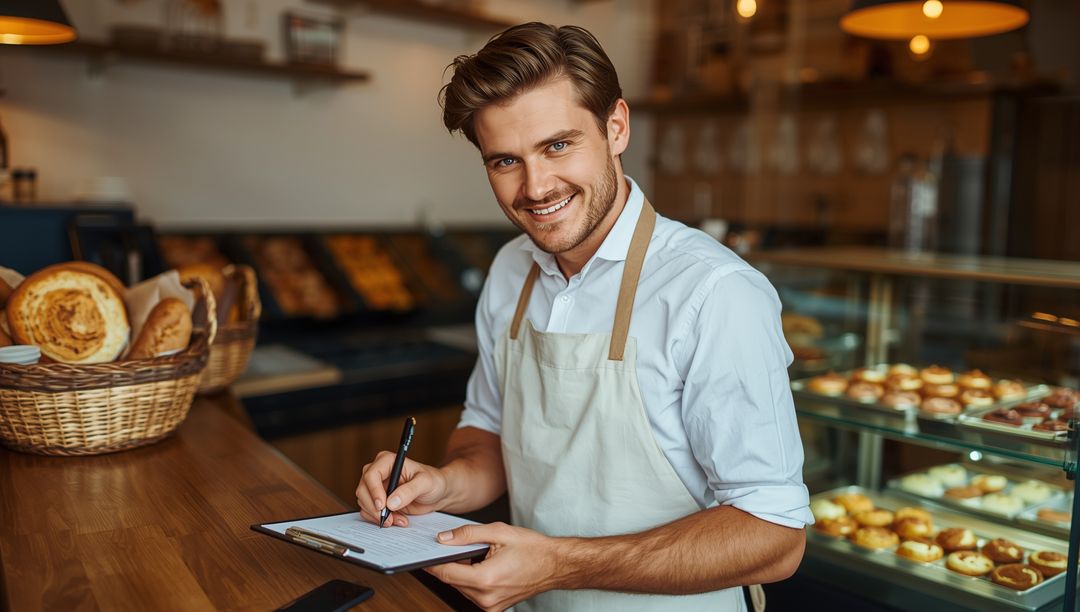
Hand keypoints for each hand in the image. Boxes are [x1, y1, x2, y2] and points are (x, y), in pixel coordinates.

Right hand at [355, 451, 448, 526]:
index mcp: (387, 461)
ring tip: (400, 519)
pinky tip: (398, 519)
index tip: (382, 505)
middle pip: (363, 489)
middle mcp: (379, 472)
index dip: (374, 491)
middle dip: (374, 507)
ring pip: (364, 502)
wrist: (437, 494)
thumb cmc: (433, 482)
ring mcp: (377, 487)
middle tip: (388, 518)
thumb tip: (391, 502)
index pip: (371, 474)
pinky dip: (380, 519)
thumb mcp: (425, 483)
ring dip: (378, 515)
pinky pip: (369, 511)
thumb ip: (410, 491)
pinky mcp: (378, 500)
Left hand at [425, 522, 564, 611]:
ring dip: (461, 572)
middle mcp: (486, 597)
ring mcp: (490, 606)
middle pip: (453, 581)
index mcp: (486, 579)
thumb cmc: (532, 549)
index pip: (446, 573)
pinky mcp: (494, 608)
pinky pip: (473, 593)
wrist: (555, 565)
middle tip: (448, 546)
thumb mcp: (498, 533)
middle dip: (448, 564)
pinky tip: (481, 566)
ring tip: (474, 555)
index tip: (422, 554)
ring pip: (462, 588)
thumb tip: (444, 539)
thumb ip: (467, 535)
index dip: (432, 563)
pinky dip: (471, 579)